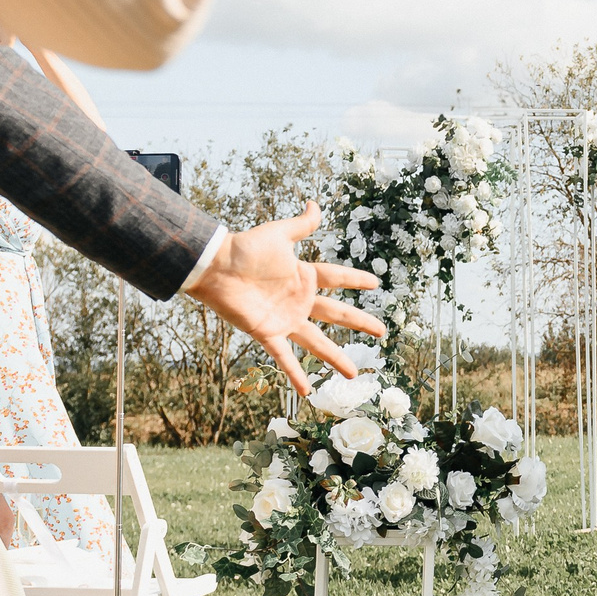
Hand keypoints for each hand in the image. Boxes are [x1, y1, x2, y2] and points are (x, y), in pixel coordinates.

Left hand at [187, 203, 384, 391]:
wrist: (214, 267)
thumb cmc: (243, 248)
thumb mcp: (278, 234)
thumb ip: (301, 224)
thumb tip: (314, 203)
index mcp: (303, 276)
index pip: (337, 278)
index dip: (356, 280)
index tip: (376, 284)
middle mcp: (298, 300)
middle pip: (336, 313)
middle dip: (359, 323)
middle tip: (382, 332)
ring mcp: (285, 319)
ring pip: (317, 342)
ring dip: (335, 358)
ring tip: (353, 375)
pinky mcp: (267, 332)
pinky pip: (284, 357)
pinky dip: (295, 374)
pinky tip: (307, 392)